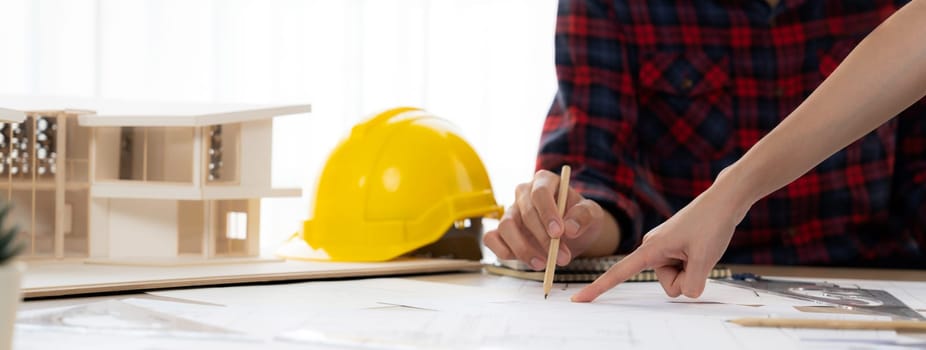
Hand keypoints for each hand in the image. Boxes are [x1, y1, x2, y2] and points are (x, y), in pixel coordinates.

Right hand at [483, 170, 619, 270]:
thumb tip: (570, 227)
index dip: (547, 213)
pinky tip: (526, 261)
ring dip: (524, 248)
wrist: (574, 233)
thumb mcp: (592, 214)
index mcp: (544, 181)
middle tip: (561, 258)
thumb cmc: (580, 218)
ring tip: (544, 263)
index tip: (558, 233)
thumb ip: (584, 216)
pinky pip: (491, 239)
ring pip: (506, 226)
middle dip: (542, 239)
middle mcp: (524, 193)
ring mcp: (510, 211)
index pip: (540, 192)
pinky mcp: (501, 231)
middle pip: (525, 213)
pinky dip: (504, 251)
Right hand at [571, 183, 749, 301]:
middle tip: (700, 253)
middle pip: (668, 284)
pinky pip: (683, 271)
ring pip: (678, 280)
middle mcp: (653, 249)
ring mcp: (664, 250)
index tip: (579, 300)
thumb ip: (691, 284)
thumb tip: (687, 292)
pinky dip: (695, 266)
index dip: (599, 288)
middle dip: (686, 278)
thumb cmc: (711, 223)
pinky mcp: (674, 249)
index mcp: (650, 248)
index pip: (619, 272)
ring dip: (693, 271)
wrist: (723, 201)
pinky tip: (702, 247)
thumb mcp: (704, 258)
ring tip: (702, 248)